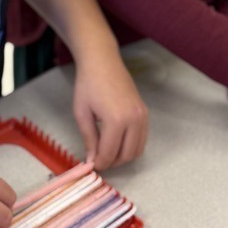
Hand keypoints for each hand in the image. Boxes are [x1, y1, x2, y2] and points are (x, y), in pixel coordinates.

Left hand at [72, 50, 148, 169]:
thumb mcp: (82, 113)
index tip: (91, 165)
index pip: (110, 153)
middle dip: (112, 162)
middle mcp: (134, 119)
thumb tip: (92, 160)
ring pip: (137, 150)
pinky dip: (131, 145)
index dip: (100, 163)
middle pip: (126, 155)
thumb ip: (89, 139)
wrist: (102, 62)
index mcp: (116, 120)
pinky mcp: (145, 112)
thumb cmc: (88, 84)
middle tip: (98, 160)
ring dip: (123, 156)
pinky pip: (142, 138)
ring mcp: (143, 116)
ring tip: (107, 152)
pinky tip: (117, 142)